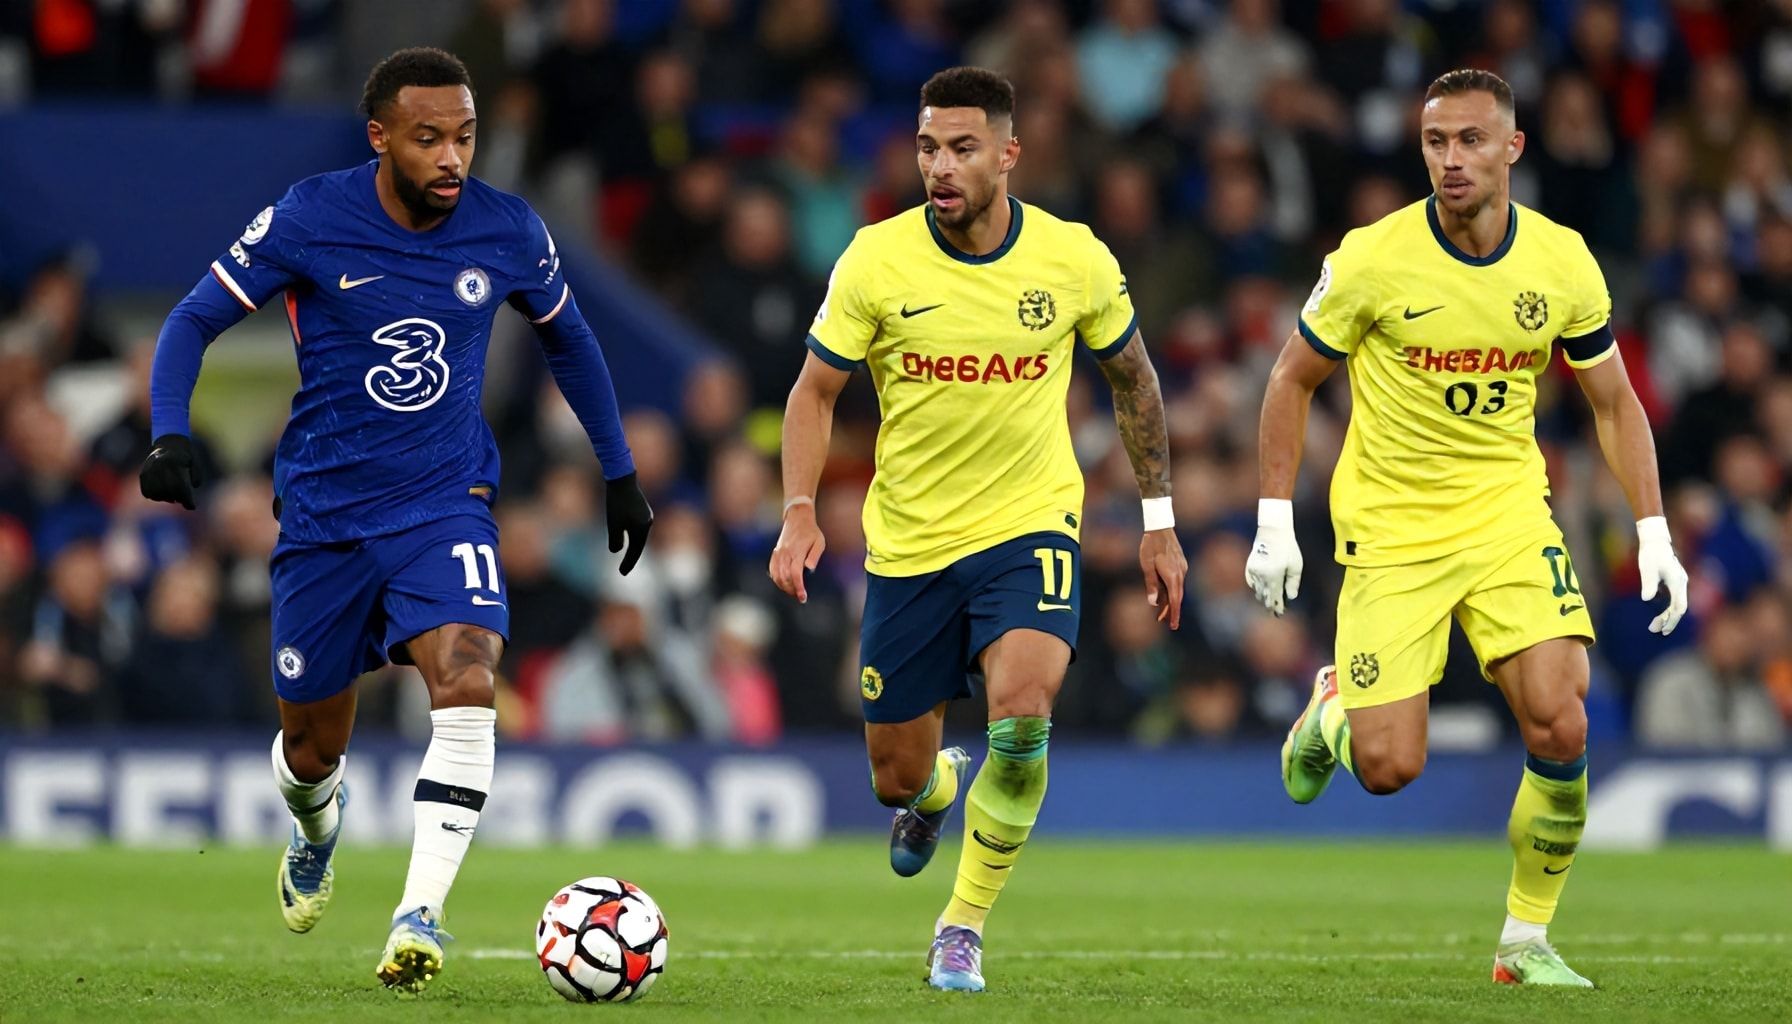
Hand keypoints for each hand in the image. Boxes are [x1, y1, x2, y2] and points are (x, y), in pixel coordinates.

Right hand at [139, 433, 200, 509]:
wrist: (169, 443)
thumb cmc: (185, 455)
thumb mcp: (194, 461)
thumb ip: (197, 474)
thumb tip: (195, 486)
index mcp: (172, 461)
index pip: (179, 486)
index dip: (186, 499)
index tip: (191, 506)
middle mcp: (159, 466)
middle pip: (168, 491)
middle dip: (178, 499)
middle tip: (183, 500)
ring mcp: (149, 470)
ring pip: (156, 493)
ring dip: (166, 498)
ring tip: (173, 496)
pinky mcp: (143, 474)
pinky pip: (146, 492)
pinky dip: (155, 496)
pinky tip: (162, 494)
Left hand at [605, 472, 653, 574]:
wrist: (621, 477)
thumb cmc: (616, 502)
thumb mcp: (613, 524)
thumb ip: (616, 540)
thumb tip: (617, 550)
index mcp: (642, 529)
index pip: (635, 551)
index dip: (628, 563)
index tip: (621, 574)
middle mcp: (648, 523)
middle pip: (639, 544)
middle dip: (631, 557)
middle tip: (623, 570)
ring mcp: (646, 515)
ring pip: (638, 535)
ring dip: (631, 545)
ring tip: (626, 555)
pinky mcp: (641, 508)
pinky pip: (637, 526)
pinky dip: (631, 534)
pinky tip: (626, 536)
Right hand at [769, 504, 824, 603]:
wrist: (798, 518)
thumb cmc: (811, 532)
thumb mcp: (819, 542)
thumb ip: (814, 556)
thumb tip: (810, 568)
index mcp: (797, 551)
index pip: (795, 574)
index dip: (799, 587)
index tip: (803, 597)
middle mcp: (785, 553)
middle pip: (785, 577)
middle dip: (792, 590)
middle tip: (800, 596)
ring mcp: (778, 553)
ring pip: (777, 575)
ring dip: (784, 587)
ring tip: (793, 591)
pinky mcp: (775, 553)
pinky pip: (772, 570)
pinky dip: (776, 579)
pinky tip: (782, 584)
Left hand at [1140, 528, 1186, 628]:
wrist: (1160, 526)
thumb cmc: (1150, 545)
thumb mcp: (1146, 565)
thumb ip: (1151, 584)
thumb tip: (1153, 603)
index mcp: (1172, 576)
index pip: (1175, 600)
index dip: (1174, 614)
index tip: (1174, 626)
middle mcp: (1180, 573)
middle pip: (1177, 597)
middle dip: (1172, 611)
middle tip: (1165, 623)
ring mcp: (1182, 568)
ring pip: (1177, 589)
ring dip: (1171, 600)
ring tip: (1162, 612)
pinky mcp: (1181, 564)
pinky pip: (1177, 581)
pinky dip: (1172, 590)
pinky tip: (1164, 594)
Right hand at [1245, 498, 1302, 614]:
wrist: (1272, 532)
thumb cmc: (1288, 547)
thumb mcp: (1296, 566)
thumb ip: (1293, 583)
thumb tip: (1291, 597)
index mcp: (1274, 576)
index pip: (1275, 597)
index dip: (1277, 607)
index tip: (1280, 614)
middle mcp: (1262, 576)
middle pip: (1265, 596)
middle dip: (1270, 605)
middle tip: (1274, 613)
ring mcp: (1254, 571)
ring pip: (1257, 591)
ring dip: (1264, 597)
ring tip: (1269, 603)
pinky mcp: (1249, 567)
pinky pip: (1251, 583)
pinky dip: (1256, 588)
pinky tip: (1261, 590)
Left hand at [1637, 516, 1687, 634]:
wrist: (1656, 540)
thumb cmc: (1651, 553)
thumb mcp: (1647, 568)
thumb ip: (1649, 584)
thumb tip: (1647, 599)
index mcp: (1677, 581)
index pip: (1679, 607)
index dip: (1672, 620)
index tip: (1663, 630)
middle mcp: (1681, 583)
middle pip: (1679, 608)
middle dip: (1669, 621)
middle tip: (1655, 630)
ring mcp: (1679, 583)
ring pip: (1677, 604)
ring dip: (1667, 616)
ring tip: (1655, 626)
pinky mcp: (1674, 582)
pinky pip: (1673, 600)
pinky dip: (1667, 609)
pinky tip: (1659, 615)